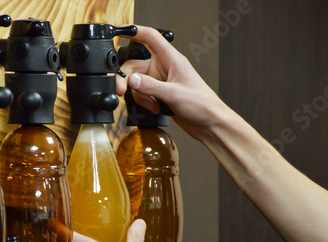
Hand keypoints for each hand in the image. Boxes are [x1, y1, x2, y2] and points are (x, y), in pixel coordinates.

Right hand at [116, 25, 229, 139]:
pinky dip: (144, 102)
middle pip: (135, 66)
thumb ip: (150, 86)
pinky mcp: (159, 94)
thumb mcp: (174, 94)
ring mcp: (160, 81)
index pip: (150, 38)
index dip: (134, 32)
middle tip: (123, 91)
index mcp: (171, 59)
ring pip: (136, 83)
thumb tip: (131, 80)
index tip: (118, 32)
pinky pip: (142, 94)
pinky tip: (154, 108)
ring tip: (152, 104)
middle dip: (128, 80)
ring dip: (140, 96)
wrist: (209, 123)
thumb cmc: (202, 104)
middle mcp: (164, 68)